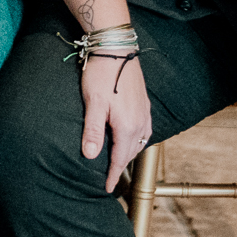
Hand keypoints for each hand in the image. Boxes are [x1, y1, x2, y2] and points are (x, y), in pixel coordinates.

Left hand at [79, 53, 152, 190]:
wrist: (116, 48)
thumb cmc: (101, 74)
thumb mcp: (93, 103)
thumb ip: (93, 131)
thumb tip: (91, 156)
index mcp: (127, 126)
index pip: (120, 159)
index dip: (112, 174)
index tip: (106, 188)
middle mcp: (140, 123)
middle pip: (131, 153)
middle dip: (121, 166)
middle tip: (110, 179)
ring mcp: (145, 113)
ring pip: (139, 142)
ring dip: (129, 154)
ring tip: (118, 162)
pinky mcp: (144, 104)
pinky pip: (143, 131)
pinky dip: (136, 141)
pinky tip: (129, 139)